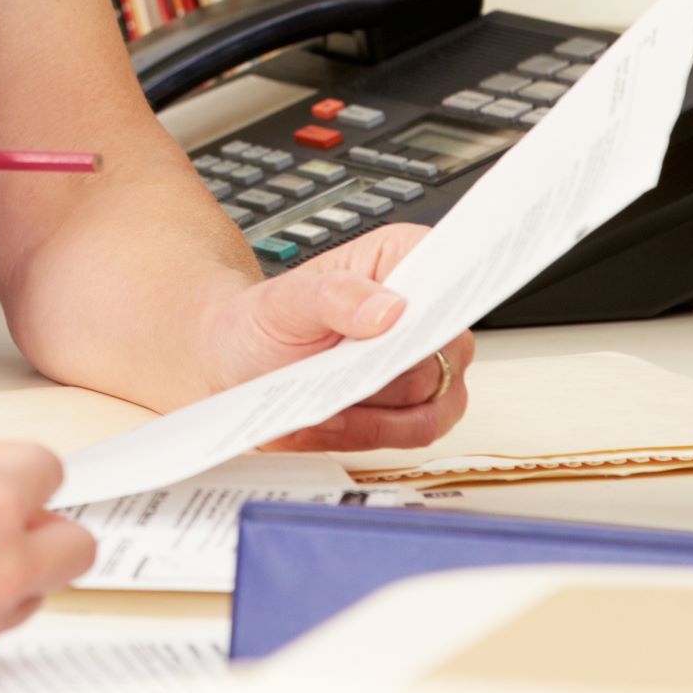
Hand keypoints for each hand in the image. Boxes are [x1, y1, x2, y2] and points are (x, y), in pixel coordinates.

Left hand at [194, 224, 474, 453]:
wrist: (239, 365)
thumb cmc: (266, 323)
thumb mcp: (282, 302)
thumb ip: (333, 296)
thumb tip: (389, 309)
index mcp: (404, 258)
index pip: (452, 268)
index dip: (448, 297)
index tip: (422, 322)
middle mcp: (427, 313)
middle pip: (440, 351)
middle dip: (385, 372)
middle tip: (339, 377)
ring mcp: (429, 365)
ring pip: (431, 401)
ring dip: (370, 413)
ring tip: (320, 407)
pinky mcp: (418, 410)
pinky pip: (413, 434)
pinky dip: (362, 434)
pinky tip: (324, 423)